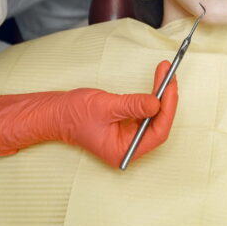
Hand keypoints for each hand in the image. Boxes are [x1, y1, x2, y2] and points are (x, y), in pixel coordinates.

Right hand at [0, 60, 177, 166]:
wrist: (56, 112)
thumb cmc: (74, 114)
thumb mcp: (105, 107)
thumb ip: (132, 105)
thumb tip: (156, 103)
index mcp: (123, 151)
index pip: (157, 133)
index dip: (167, 109)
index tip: (169, 87)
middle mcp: (129, 147)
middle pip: (159, 124)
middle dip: (166, 99)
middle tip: (169, 75)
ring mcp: (129, 136)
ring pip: (154, 116)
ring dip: (161, 95)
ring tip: (165, 74)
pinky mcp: (127, 125)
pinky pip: (146, 111)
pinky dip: (152, 96)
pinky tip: (157, 83)